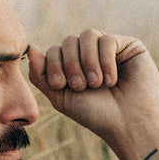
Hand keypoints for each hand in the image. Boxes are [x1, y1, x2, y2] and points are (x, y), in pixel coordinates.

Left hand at [27, 33, 158, 159]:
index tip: (60, 85)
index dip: (53, 64)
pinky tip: (112, 81)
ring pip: (88, 35)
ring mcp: (109, 49)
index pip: (54, 50)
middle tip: (80, 86)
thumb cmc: (95, 115)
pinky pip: (107, 39)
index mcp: (73, 67)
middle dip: (70, 64)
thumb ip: (41, 76)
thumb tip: (30, 48)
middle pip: (69, 40)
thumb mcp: (61, 98)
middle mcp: (90, 55)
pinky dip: (105, 61)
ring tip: (96, 84)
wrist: (127, 124)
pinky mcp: (128, 46)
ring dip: (88, 62)